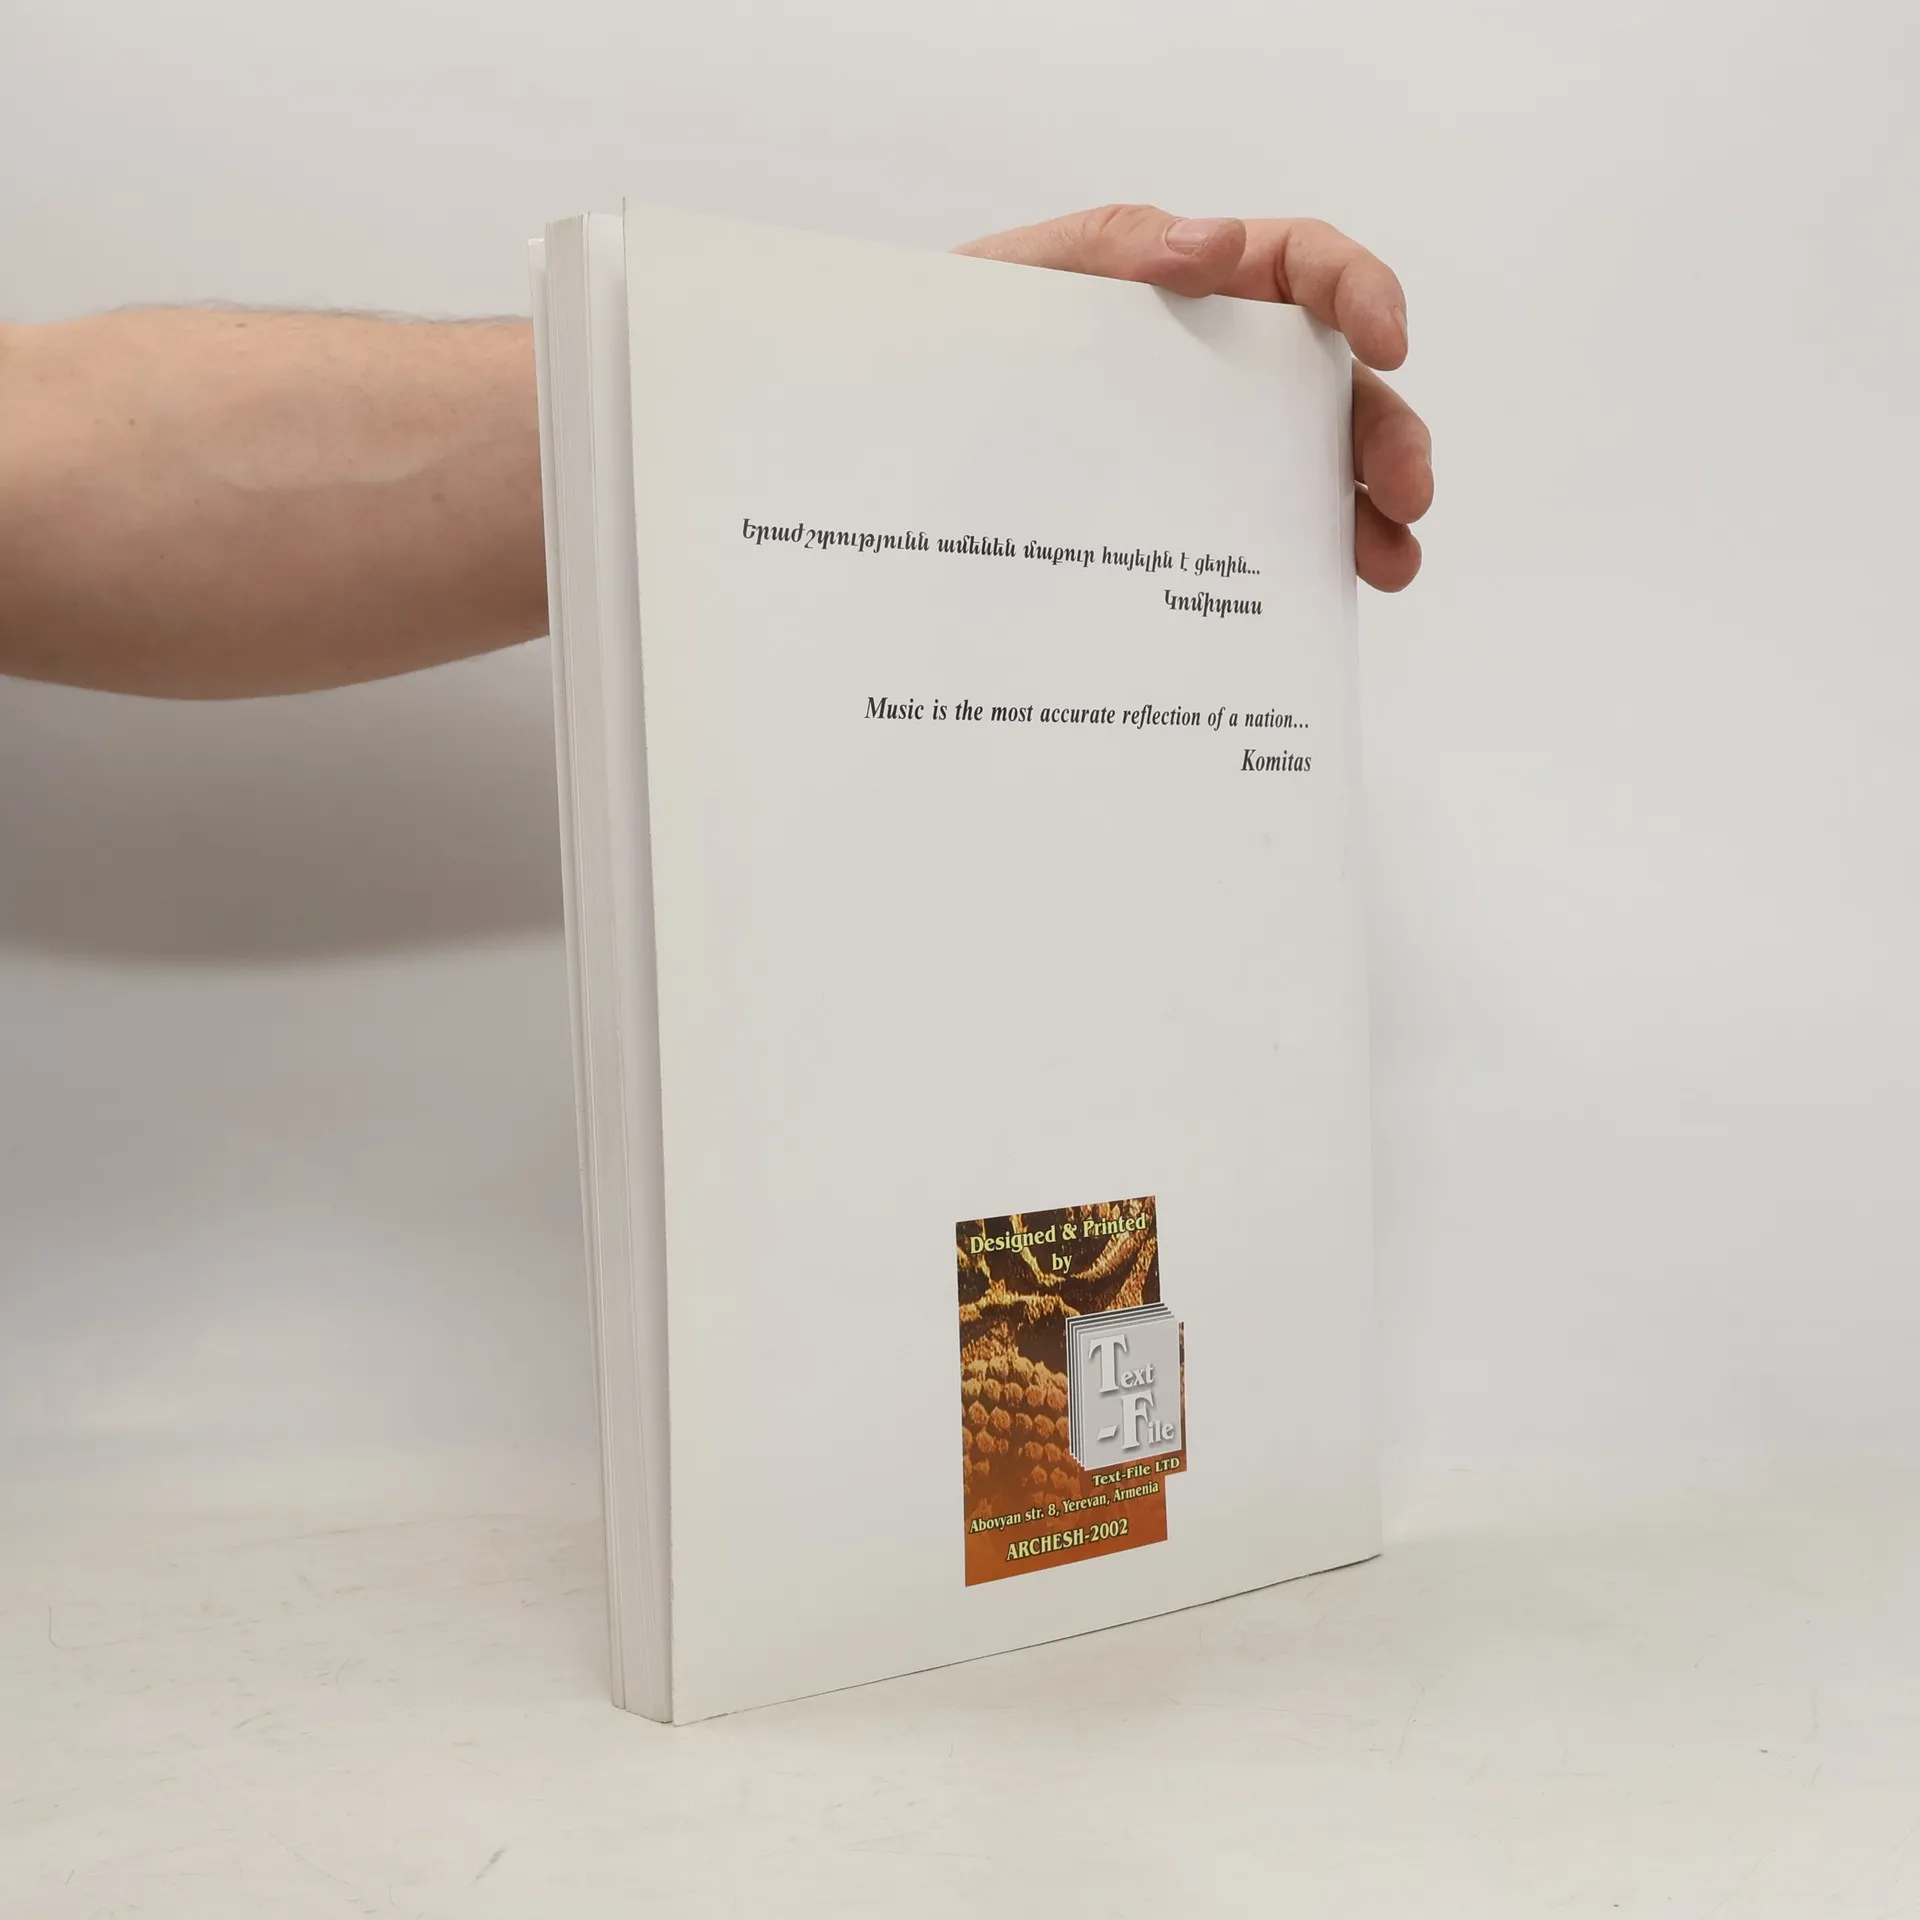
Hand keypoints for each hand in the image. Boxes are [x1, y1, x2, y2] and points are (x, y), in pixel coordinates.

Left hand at [957, 206, 1429, 591]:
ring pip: (1317, 469)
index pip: (1305, 268)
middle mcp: (1224, 366)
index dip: (1362, 292)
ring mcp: (1211, 446)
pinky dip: (1303, 563)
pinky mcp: (1186, 515)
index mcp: (1199, 286)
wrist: (903, 431)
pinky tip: (1321, 595)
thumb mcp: (1015, 278)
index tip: (1388, 343)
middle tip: (1405, 492)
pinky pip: (1259, 534)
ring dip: (1369, 511)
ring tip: (1389, 562)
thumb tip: (1207, 246)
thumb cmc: (959, 336)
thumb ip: (1109, 246)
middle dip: (1389, 434)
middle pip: (1338, 387)